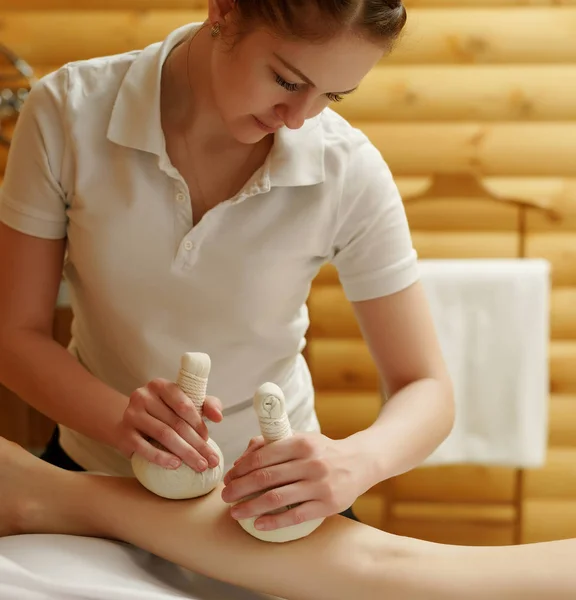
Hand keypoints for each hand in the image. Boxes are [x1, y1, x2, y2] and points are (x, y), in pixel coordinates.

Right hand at [116, 378, 222, 471]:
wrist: (129, 424)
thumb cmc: (164, 412)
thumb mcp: (185, 403)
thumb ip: (206, 404)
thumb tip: (218, 417)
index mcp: (160, 385)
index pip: (183, 404)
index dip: (198, 423)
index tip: (208, 439)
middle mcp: (143, 396)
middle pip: (176, 422)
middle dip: (197, 444)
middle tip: (211, 460)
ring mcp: (131, 414)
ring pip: (163, 434)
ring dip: (185, 452)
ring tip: (199, 465)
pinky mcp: (123, 434)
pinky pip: (144, 447)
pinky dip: (161, 457)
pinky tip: (176, 465)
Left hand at [221, 433, 362, 530]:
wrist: (361, 462)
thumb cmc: (324, 451)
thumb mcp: (302, 438)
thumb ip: (274, 443)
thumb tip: (244, 458)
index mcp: (301, 443)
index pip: (263, 456)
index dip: (241, 469)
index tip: (229, 477)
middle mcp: (310, 462)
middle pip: (265, 478)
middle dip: (240, 488)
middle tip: (225, 496)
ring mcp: (319, 485)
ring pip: (277, 498)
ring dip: (251, 507)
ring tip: (235, 512)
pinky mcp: (328, 505)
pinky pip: (295, 516)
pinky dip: (274, 522)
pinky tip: (259, 524)